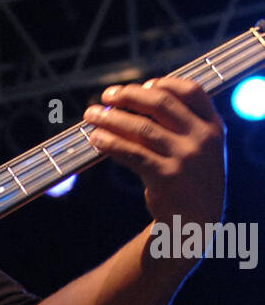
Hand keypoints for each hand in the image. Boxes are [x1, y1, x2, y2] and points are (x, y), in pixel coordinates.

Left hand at [82, 76, 225, 229]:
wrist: (196, 221)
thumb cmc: (190, 178)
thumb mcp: (199, 148)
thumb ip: (180, 124)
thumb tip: (138, 97)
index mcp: (213, 126)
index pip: (191, 91)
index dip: (164, 83)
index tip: (143, 85)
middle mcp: (201, 138)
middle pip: (160, 104)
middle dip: (129, 96)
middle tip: (106, 96)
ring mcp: (184, 157)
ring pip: (141, 128)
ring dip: (111, 118)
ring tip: (91, 116)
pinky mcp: (165, 176)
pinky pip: (132, 153)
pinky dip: (111, 143)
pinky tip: (96, 139)